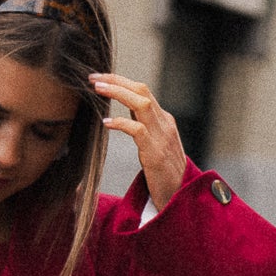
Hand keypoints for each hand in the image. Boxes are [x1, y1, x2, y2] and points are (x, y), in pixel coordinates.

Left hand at [90, 73, 186, 211]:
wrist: (182, 198)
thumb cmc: (165, 175)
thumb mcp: (155, 146)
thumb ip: (144, 128)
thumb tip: (126, 115)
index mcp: (164, 120)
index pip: (142, 90)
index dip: (120, 81)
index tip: (99, 78)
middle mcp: (164, 123)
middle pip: (141, 90)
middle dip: (116, 80)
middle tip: (93, 77)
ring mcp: (162, 137)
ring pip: (141, 103)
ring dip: (117, 92)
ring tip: (97, 89)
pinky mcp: (156, 154)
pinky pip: (138, 130)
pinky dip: (121, 123)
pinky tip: (106, 122)